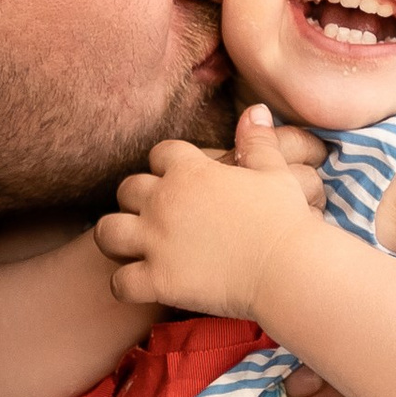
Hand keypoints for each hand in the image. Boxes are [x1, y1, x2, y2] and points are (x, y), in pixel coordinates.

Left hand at [96, 108, 325, 317]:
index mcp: (191, 171)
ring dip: (116, 238)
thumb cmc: (286, 219)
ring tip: (131, 248)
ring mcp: (156, 241)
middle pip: (127, 189)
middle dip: (136, 200)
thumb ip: (257, 141)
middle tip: (154, 216)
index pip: (161, 154)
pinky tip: (142, 286)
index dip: (167, 165)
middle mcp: (165, 201)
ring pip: (107, 232)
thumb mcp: (273, 172)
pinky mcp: (158, 279)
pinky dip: (126, 285)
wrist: (288, 268)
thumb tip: (254, 110)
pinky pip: (119, 283)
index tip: (179, 181)